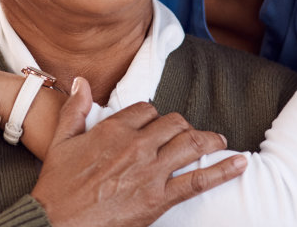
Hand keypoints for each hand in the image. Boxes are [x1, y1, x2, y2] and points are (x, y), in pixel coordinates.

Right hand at [30, 78, 246, 226]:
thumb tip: (81, 82)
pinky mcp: (160, 197)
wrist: (56, 222)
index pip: (147, 109)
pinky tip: (240, 164)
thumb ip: (74, 109)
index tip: (156, 125)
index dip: (154, 116)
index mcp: (113, 129)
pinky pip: (198, 180)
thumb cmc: (56, 186)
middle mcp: (136, 145)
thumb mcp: (60, 141)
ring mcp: (150, 171)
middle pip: (174, 123)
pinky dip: (223, 171)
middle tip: (190, 135)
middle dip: (184, 127)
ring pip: (191, 144)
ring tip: (221, 143)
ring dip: (210, 141)